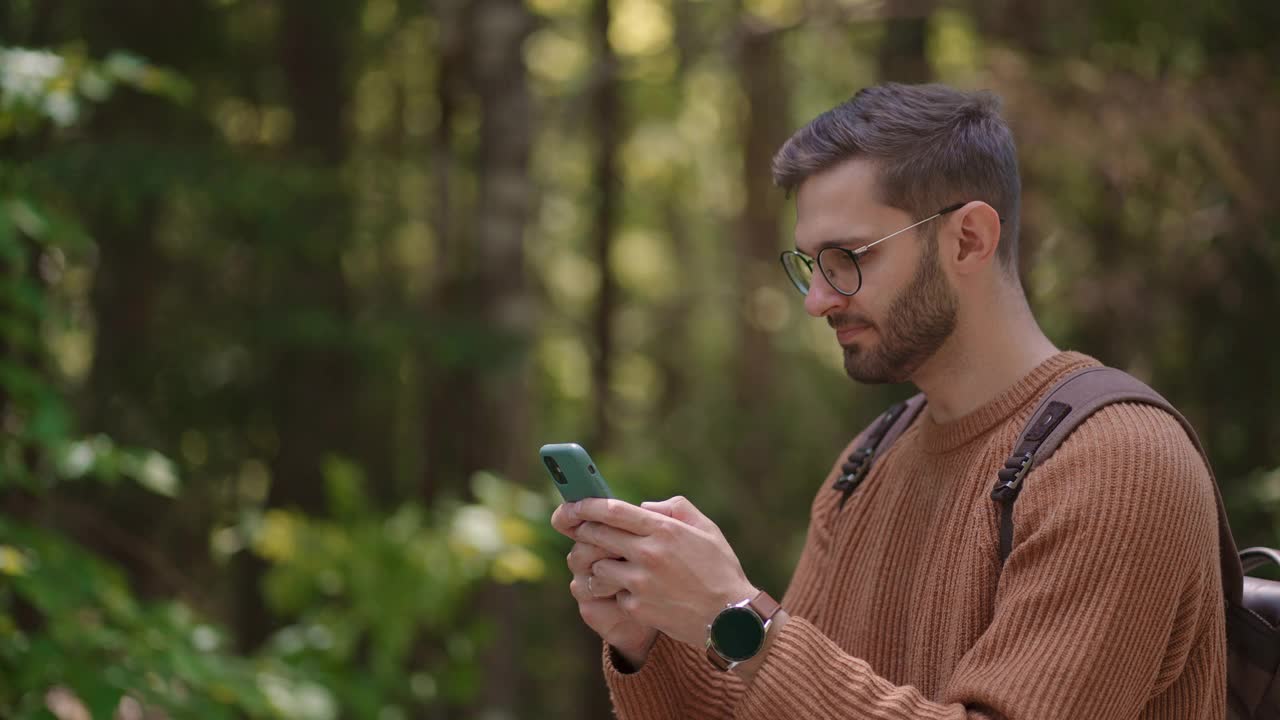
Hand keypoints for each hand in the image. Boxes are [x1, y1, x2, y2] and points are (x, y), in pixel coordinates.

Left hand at [560, 496, 756, 648]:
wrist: (730, 618)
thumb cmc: (720, 570)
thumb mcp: (706, 529)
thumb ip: (675, 509)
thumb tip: (643, 508)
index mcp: (664, 530)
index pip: (613, 510)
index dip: (587, 505)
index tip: (574, 504)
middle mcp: (648, 553)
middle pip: (597, 535)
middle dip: (584, 531)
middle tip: (579, 531)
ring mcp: (640, 582)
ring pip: (599, 567)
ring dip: (601, 564)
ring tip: (615, 566)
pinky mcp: (637, 608)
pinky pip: (615, 594)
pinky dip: (620, 592)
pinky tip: (638, 593)